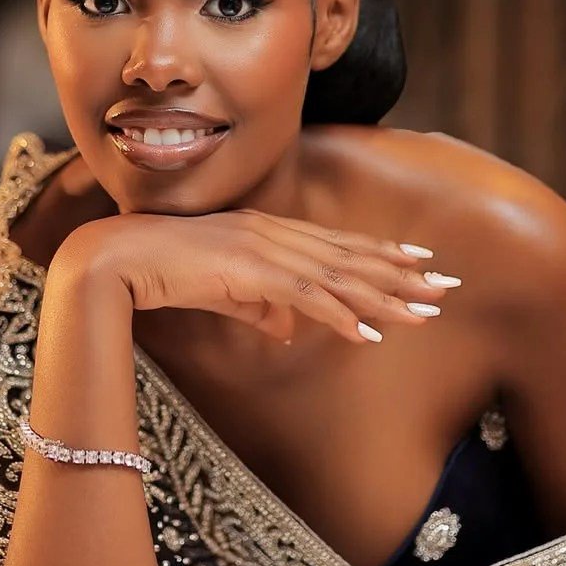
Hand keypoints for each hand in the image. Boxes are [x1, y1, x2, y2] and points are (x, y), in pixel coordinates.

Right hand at [54, 208, 458, 344]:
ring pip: (339, 275)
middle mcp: (273, 232)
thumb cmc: (162, 272)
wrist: (117, 260)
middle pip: (351, 256)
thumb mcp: (221, 292)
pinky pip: (307, 297)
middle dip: (403, 273)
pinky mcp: (249, 269)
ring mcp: (263, 248)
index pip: (337, 243)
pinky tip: (370, 334)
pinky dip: (342, 315)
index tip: (421, 262)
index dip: (382, 253)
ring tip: (426, 311)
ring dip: (386, 296)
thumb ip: (259, 307)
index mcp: (268, 231)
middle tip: (447, 285)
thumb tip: (289, 328)